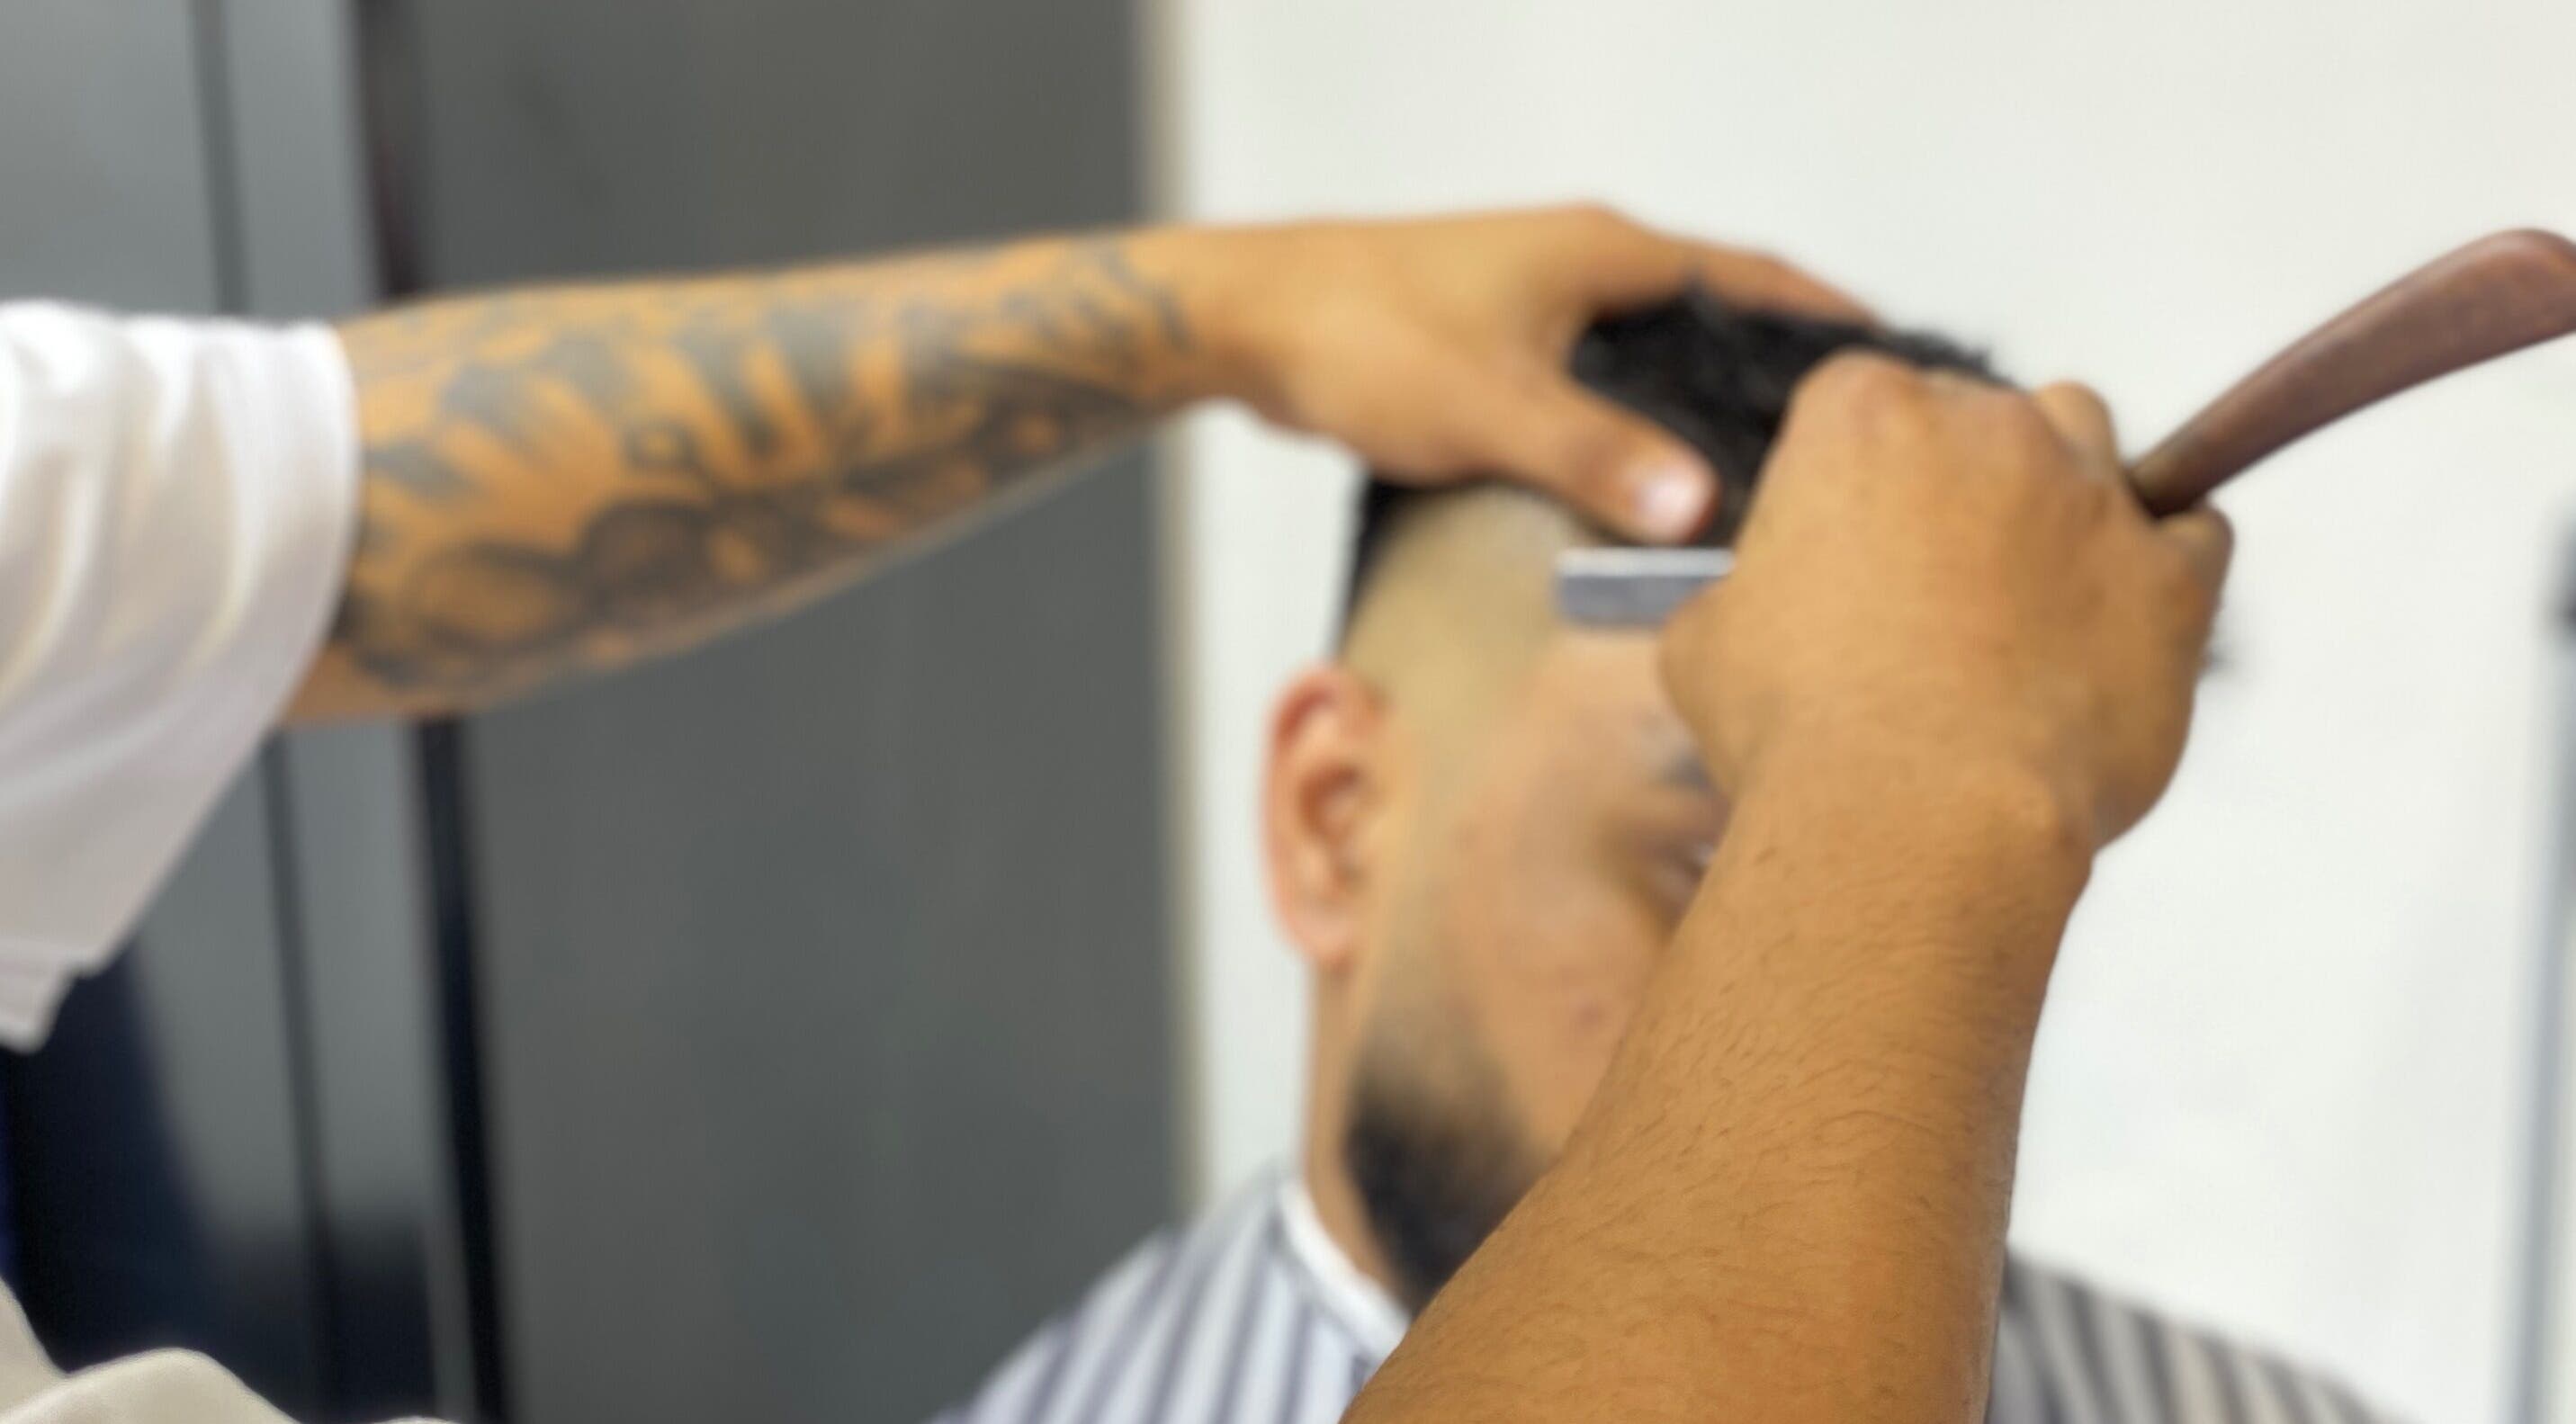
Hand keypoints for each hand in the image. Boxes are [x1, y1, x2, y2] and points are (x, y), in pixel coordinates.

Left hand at [1152, 205, 1868, 542]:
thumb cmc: (1365, 337)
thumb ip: (1596, 456)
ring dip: (1706, 400)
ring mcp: (1544, 300)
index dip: (1831, 321)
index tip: (1899, 365)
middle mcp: (1585, 265)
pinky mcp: (1502, 340)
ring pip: (1656, 353)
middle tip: (1844, 445)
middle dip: (1780, 373)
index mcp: (1607, 255)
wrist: (1254, 323)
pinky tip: (1652, 482)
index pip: (1756, 279)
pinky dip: (1641, 420)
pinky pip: (1602, 380)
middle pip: (1718, 316)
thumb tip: (1698, 505)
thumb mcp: (1493, 407)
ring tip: (1769, 475)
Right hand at [1661, 357, 2231, 846]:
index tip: (1851, 544)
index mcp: (1859, 416)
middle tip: (1933, 590)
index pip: (1863, 399)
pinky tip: (2117, 622)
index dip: (1858, 476)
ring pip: (2092, 441)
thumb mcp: (1704, 643)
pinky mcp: (2172, 575)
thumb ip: (1746, 589)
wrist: (1914, 823)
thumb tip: (1761, 607)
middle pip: (1983, 415)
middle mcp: (1985, 425)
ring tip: (2029, 597)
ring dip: (2065, 495)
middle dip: (1963, 484)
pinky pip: (2195, 532)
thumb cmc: (1800, 734)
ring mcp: (2091, 492)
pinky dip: (2163, 564)